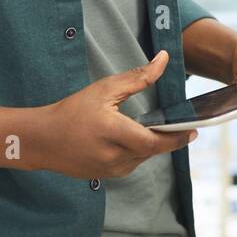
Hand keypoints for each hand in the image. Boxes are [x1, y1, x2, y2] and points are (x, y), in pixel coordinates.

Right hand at [41, 50, 196, 178]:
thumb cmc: (72, 111)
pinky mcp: (105, 176)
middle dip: (166, 138)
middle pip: (151, 150)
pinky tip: (129, 139)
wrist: (41, 139)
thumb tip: (164, 60)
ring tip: (150, 129)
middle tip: (180, 126)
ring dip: (149, 145)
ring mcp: (109, 170)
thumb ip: (138, 77)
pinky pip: (130, 164)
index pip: (155, 142)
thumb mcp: (105, 89)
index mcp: (113, 133)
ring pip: (142, 158)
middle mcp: (113, 156)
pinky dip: (135, 151)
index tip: (194, 131)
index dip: (177, 139)